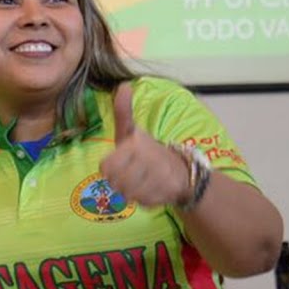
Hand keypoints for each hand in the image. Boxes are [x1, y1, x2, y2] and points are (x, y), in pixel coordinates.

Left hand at [98, 83, 189, 207]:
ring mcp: (159, 176)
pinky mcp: (168, 191)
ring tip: (138, 183)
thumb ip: (123, 113)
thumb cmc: (147, 151)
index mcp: (135, 143)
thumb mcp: (132, 132)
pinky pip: (143, 203)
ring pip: (128, 195)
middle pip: (115, 183)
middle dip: (119, 183)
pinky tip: (150, 190)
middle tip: (128, 176)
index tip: (116, 165)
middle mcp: (148, 159)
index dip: (108, 169)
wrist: (182, 170)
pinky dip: (143, 200)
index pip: (106, 166)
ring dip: (130, 192)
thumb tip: (123, 85)